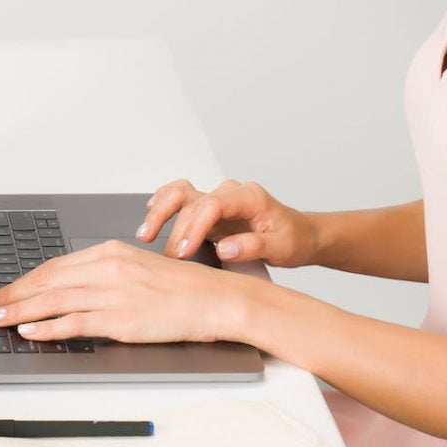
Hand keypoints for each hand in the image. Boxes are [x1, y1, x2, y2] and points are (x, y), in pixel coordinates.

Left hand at [0, 239, 253, 344]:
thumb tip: (70, 287)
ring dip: (20, 311)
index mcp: (110, 252)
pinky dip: (49, 327)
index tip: (4, 290)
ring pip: (54, 301)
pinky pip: (76, 323)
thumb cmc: (180, 287)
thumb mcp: (137, 267)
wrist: (214, 299)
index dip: (24, 280)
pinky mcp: (122, 320)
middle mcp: (108, 268)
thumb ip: (104, 273)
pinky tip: (31, 331)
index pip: (55, 266)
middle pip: (47, 281)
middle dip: (12, 294)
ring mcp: (114, 294)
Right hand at [135, 178, 319, 267]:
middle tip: (163, 253)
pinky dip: (163, 203)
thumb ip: (253, 246)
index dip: (194, 227)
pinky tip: (151, 213)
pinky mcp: (209, 211)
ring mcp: (217, 200)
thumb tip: (224, 248)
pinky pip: (181, 200)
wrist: (301, 234)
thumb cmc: (293, 239)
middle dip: (172, 225)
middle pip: (190, 198)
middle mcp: (229, 193)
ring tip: (144, 233)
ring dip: (160, 210)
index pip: (212, 205)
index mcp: (248, 196)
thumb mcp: (282, 247)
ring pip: (181, 194)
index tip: (184, 252)